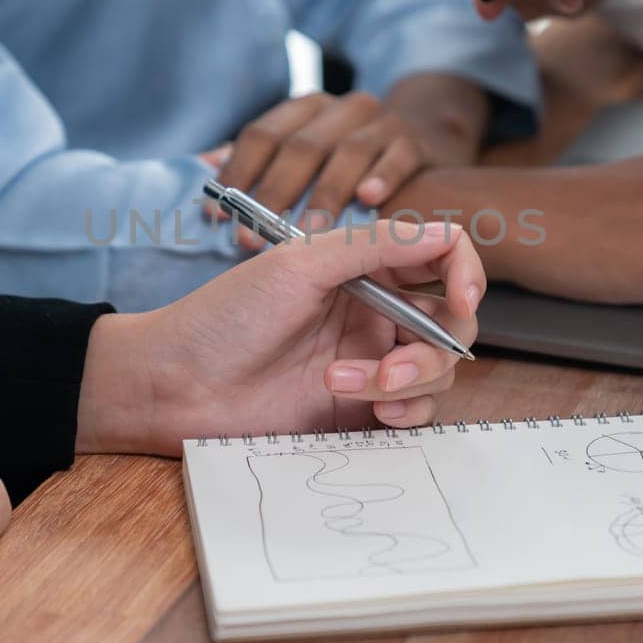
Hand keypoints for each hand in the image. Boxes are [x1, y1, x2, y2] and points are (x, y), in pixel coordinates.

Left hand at [75, 221, 483, 453]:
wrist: (176, 385)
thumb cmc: (225, 317)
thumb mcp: (298, 265)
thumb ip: (375, 245)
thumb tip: (444, 230)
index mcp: (363, 267)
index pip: (442, 258)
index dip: (466, 275)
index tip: (463, 298)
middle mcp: (374, 311)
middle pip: (451, 322)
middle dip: (435, 345)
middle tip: (392, 363)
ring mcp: (370, 361)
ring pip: (438, 370)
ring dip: (407, 380)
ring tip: (344, 383)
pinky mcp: (360, 409)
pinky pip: (416, 412)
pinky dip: (406, 411)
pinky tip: (371, 412)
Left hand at [213, 87, 472, 234]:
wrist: (416, 142)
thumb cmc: (344, 160)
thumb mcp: (300, 151)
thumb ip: (256, 159)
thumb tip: (205, 165)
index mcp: (304, 108)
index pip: (261, 135)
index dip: (237, 174)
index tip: (217, 216)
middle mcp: (341, 108)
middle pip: (302, 146)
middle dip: (275, 195)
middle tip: (256, 239)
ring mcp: (382, 122)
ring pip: (349, 152)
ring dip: (325, 195)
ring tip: (309, 234)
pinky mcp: (416, 143)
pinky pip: (399, 158)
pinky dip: (383, 176)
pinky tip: (368, 199)